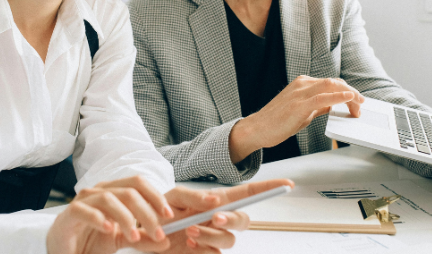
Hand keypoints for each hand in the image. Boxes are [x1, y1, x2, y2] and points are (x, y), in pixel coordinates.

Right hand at [46, 175, 172, 253]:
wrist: (63, 251)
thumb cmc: (91, 240)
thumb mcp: (122, 240)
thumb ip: (143, 239)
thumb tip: (166, 241)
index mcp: (114, 192)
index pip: (139, 183)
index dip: (156, 196)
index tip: (169, 216)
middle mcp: (99, 191)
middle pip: (129, 191)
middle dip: (147, 212)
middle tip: (158, 232)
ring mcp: (83, 201)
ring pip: (110, 198)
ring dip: (127, 218)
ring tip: (134, 237)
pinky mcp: (68, 215)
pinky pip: (84, 210)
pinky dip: (98, 218)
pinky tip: (109, 230)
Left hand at [164, 178, 294, 252]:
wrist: (144, 233)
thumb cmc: (161, 211)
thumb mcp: (173, 197)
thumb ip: (193, 197)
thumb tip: (216, 201)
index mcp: (216, 201)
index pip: (247, 194)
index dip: (268, 188)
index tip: (288, 183)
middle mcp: (219, 219)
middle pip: (243, 221)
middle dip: (232, 220)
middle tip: (214, 218)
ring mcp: (214, 238)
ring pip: (228, 241)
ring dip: (211, 236)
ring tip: (189, 231)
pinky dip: (203, 249)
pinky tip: (187, 244)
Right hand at [229, 76, 363, 162]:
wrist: (256, 129)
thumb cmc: (276, 122)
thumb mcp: (302, 111)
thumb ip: (317, 106)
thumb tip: (334, 105)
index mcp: (302, 83)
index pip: (331, 83)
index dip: (347, 91)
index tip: (357, 102)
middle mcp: (302, 84)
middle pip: (334, 82)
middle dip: (352, 93)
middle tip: (361, 105)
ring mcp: (299, 93)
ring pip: (331, 86)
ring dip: (349, 94)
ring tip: (359, 104)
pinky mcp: (298, 105)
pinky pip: (322, 97)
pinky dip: (338, 96)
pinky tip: (348, 98)